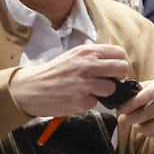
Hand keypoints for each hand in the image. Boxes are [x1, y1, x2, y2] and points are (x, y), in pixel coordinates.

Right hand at [8, 44, 129, 116]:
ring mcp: (85, 83)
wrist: (31, 88)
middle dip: (118, 78)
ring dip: (105, 92)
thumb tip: (116, 61)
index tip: (112, 70)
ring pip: (113, 88)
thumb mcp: (74, 56)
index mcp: (87, 51)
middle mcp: (87, 64)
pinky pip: (97, 102)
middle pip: (122, 68)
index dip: (119, 63)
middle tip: (108, 82)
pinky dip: (89, 102)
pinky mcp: (82, 100)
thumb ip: (94, 57)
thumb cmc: (55, 72)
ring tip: (90, 91)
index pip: (119, 53)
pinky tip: (78, 98)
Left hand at [116, 77, 153, 137]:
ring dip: (138, 127)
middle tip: (123, 119)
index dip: (129, 105)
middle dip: (130, 119)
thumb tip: (126, 91)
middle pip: (144, 114)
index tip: (121, 109)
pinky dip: (148, 133)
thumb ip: (145, 86)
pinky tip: (146, 128)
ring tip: (135, 123)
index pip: (143, 97)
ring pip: (150, 127)